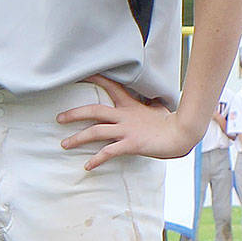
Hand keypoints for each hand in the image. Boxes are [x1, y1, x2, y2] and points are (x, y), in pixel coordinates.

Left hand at [56, 75, 198, 169]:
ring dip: (77, 138)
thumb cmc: (172, 123)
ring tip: (63, 144)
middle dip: (74, 114)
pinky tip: (87, 166)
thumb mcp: (158, 109)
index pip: (111, 86)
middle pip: (93, 110)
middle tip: (58, 118)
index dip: (96, 79)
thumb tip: (153, 103)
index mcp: (130, 106)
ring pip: (95, 132)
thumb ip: (150, 105)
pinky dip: (96, 159)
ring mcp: (126, 130)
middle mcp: (124, 116)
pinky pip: (109, 152)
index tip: (81, 74)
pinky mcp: (131, 144)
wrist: (183, 134)